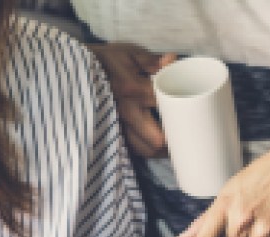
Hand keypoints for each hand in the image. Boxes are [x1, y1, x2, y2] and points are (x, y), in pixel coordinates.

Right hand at [88, 42, 177, 157]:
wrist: (78, 72)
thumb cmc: (107, 61)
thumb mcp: (128, 53)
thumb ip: (151, 60)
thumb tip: (173, 60)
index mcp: (131, 89)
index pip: (163, 105)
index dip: (181, 110)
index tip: (192, 112)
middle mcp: (124, 112)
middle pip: (156, 139)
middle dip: (173, 141)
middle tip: (187, 136)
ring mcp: (117, 126)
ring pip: (146, 149)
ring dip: (162, 150)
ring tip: (175, 143)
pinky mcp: (113, 134)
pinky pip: (135, 149)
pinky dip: (149, 150)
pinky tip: (159, 146)